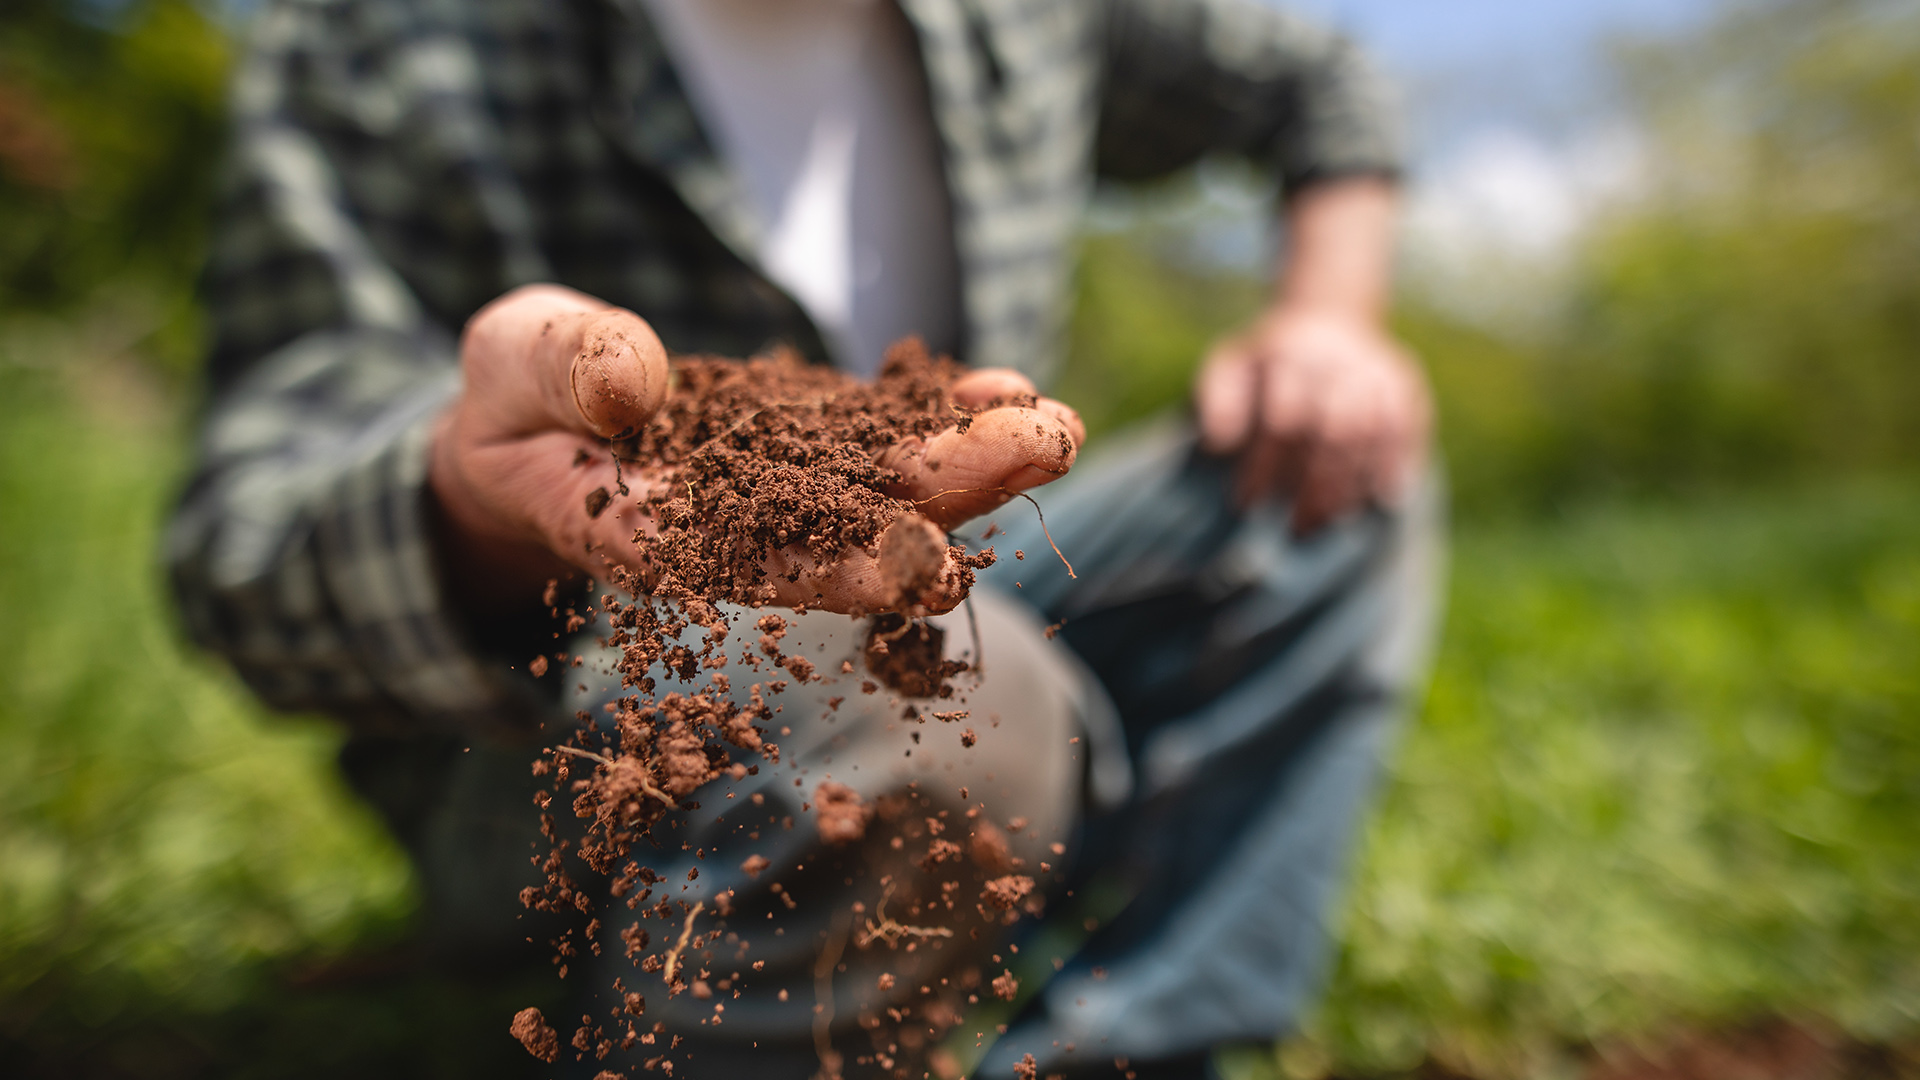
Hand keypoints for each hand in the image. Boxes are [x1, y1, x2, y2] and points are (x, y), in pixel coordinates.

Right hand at [429, 284, 1083, 615]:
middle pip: (851, 530)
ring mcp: (784, 493)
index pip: (752, 564)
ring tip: (1056, 424)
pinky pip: (886, 439)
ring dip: (976, 463)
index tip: (927, 566)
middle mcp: (738, 532)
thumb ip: (561, 369)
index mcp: (651, 536)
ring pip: (886, 490)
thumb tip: (632, 381)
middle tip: (1044, 452)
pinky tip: (1014, 391)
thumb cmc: (511, 402)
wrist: (536, 420)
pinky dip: (946, 418)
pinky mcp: (811, 450)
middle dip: (950, 496)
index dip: (841, 568)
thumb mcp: (509, 364)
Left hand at [1195, 306, 1430, 533]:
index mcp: (1288, 356)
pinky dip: (1395, 464)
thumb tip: (1218, 443)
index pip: (1281, 420)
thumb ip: (1216, 401)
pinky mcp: (1404, 382)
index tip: (1247, 503)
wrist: (1327, 317)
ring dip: (1351, 484)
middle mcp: (1337, 360)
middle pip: (1332, 431)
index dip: (1265, 465)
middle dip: (1313, 485)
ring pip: (1370, 433)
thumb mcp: (1229, 367)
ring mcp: (1375, 369)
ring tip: (1328, 521)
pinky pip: (1407, 427)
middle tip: (1295, 528)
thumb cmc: (1266, 361)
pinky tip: (1383, 500)